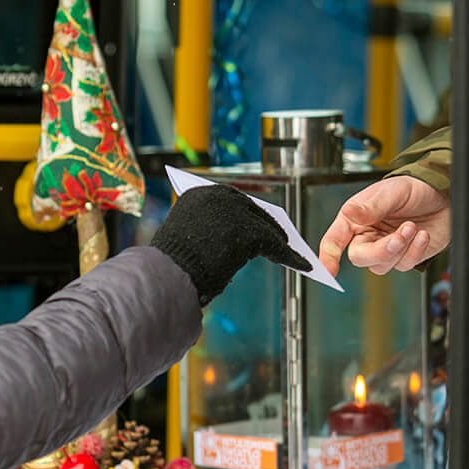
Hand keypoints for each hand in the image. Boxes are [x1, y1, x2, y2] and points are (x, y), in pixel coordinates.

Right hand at [152, 184, 311, 304]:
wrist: (167, 276)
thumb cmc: (171, 265)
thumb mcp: (188, 237)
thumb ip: (206, 229)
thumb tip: (228, 240)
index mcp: (200, 193)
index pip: (232, 203)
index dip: (248, 217)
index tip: (261, 224)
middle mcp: (219, 195)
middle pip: (253, 211)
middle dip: (267, 226)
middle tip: (280, 239)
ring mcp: (235, 212)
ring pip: (265, 227)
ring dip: (279, 240)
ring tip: (290, 249)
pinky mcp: (250, 231)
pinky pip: (275, 244)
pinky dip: (290, 256)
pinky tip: (301, 264)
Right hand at [317, 176, 450, 276]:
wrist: (444, 195)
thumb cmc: (413, 189)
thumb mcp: (391, 192)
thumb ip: (370, 207)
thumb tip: (350, 212)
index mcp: (356, 219)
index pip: (334, 240)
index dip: (328, 256)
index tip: (329, 270)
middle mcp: (368, 236)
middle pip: (360, 258)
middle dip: (380, 251)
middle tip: (397, 237)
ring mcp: (386, 249)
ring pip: (382, 265)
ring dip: (400, 248)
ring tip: (412, 227)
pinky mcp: (405, 257)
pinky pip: (404, 265)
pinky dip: (415, 251)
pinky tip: (422, 235)